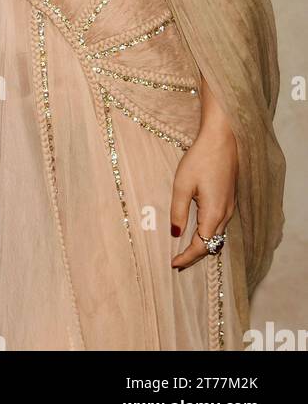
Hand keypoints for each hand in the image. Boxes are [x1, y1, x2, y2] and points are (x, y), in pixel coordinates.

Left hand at [170, 123, 237, 269]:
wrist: (222, 139)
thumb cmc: (200, 159)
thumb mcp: (182, 184)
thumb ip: (178, 211)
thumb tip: (176, 233)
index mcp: (214, 213)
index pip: (202, 246)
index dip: (188, 257)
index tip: (173, 264)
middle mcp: (225, 214)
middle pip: (212, 245)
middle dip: (195, 255)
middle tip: (178, 262)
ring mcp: (229, 207)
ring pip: (217, 236)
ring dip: (203, 245)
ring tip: (185, 250)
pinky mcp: (229, 200)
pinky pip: (220, 225)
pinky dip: (209, 234)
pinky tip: (198, 231)